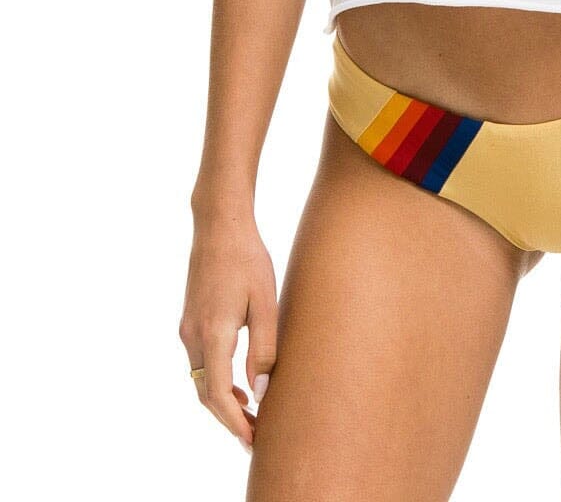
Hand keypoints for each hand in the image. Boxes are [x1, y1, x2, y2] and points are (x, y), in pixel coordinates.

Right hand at [179, 216, 278, 452]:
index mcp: (214, 333)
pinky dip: (216, 382)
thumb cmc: (248, 258)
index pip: (218, 395)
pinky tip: (238, 385)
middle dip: (229, 420)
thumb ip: (264, 348)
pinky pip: (200, 363)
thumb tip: (260, 392)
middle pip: (206, 394)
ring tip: (252, 416)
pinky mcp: (189, 320)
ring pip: (201, 380)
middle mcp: (193, 335)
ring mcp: (187, 328)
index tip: (252, 442)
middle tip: (255, 438)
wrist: (219, 225)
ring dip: (222, 402)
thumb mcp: (266, 302)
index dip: (234, 424)